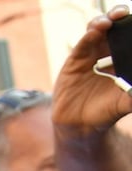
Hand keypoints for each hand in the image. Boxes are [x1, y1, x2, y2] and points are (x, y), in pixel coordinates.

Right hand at [53, 5, 131, 134]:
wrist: (80, 126)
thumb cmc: (107, 112)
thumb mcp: (126, 103)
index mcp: (124, 59)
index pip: (129, 36)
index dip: (131, 25)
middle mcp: (109, 53)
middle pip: (114, 27)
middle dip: (118, 16)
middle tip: (123, 13)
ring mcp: (91, 55)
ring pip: (97, 31)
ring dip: (102, 22)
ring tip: (108, 21)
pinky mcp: (75, 61)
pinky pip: (82, 44)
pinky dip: (88, 36)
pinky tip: (94, 32)